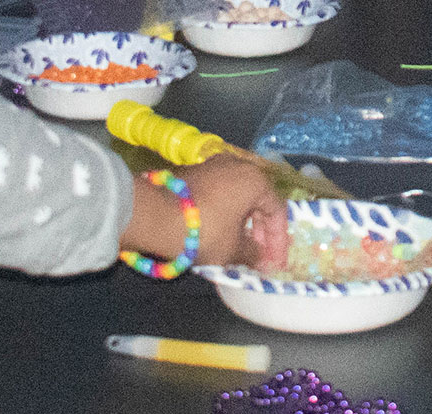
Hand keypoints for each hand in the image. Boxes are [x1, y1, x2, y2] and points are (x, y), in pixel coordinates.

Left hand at [181, 153, 286, 267]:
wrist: (153, 216)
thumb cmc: (204, 231)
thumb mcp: (232, 250)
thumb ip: (253, 254)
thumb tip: (260, 258)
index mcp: (255, 180)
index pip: (277, 211)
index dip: (278, 241)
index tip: (274, 264)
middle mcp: (237, 166)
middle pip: (257, 201)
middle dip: (259, 232)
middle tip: (258, 256)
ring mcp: (212, 166)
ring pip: (236, 197)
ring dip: (241, 223)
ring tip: (238, 247)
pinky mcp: (192, 173)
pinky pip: (218, 195)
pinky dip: (222, 214)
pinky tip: (218, 233)